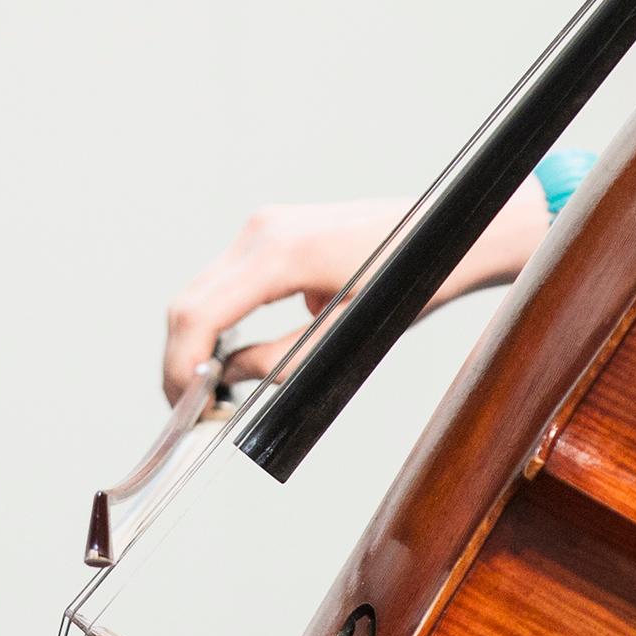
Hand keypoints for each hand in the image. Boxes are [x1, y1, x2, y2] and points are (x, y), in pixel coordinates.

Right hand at [158, 181, 553, 404]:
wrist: (455, 230)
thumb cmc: (416, 278)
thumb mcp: (350, 334)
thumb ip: (285, 359)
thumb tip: (232, 378)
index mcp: (281, 252)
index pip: (200, 312)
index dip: (181, 365)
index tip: (183, 405)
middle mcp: (263, 229)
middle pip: (189, 300)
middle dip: (180, 359)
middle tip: (190, 409)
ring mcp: (266, 225)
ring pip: (202, 289)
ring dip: (195, 340)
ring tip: (206, 391)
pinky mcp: (273, 231)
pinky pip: (225, 279)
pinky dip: (216, 317)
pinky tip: (227, 356)